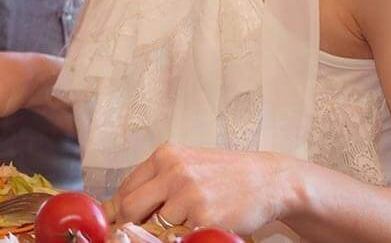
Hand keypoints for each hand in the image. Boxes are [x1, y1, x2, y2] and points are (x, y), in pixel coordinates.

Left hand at [109, 143, 303, 235]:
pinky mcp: (206, 220)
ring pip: (156, 227)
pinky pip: (180, 237)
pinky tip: (200, 224)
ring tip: (186, 221)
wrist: (270, 180)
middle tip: (145, 229)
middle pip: (131, 208)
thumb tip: (119, 207)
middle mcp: (175, 173)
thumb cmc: (226, 173)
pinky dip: (186, 236)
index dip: (121, 209)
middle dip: (133, 223)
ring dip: (165, 230)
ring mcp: (190, 197)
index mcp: (165, 156)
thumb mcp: (187, 164)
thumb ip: (156, 180)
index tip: (123, 220)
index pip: (126, 189)